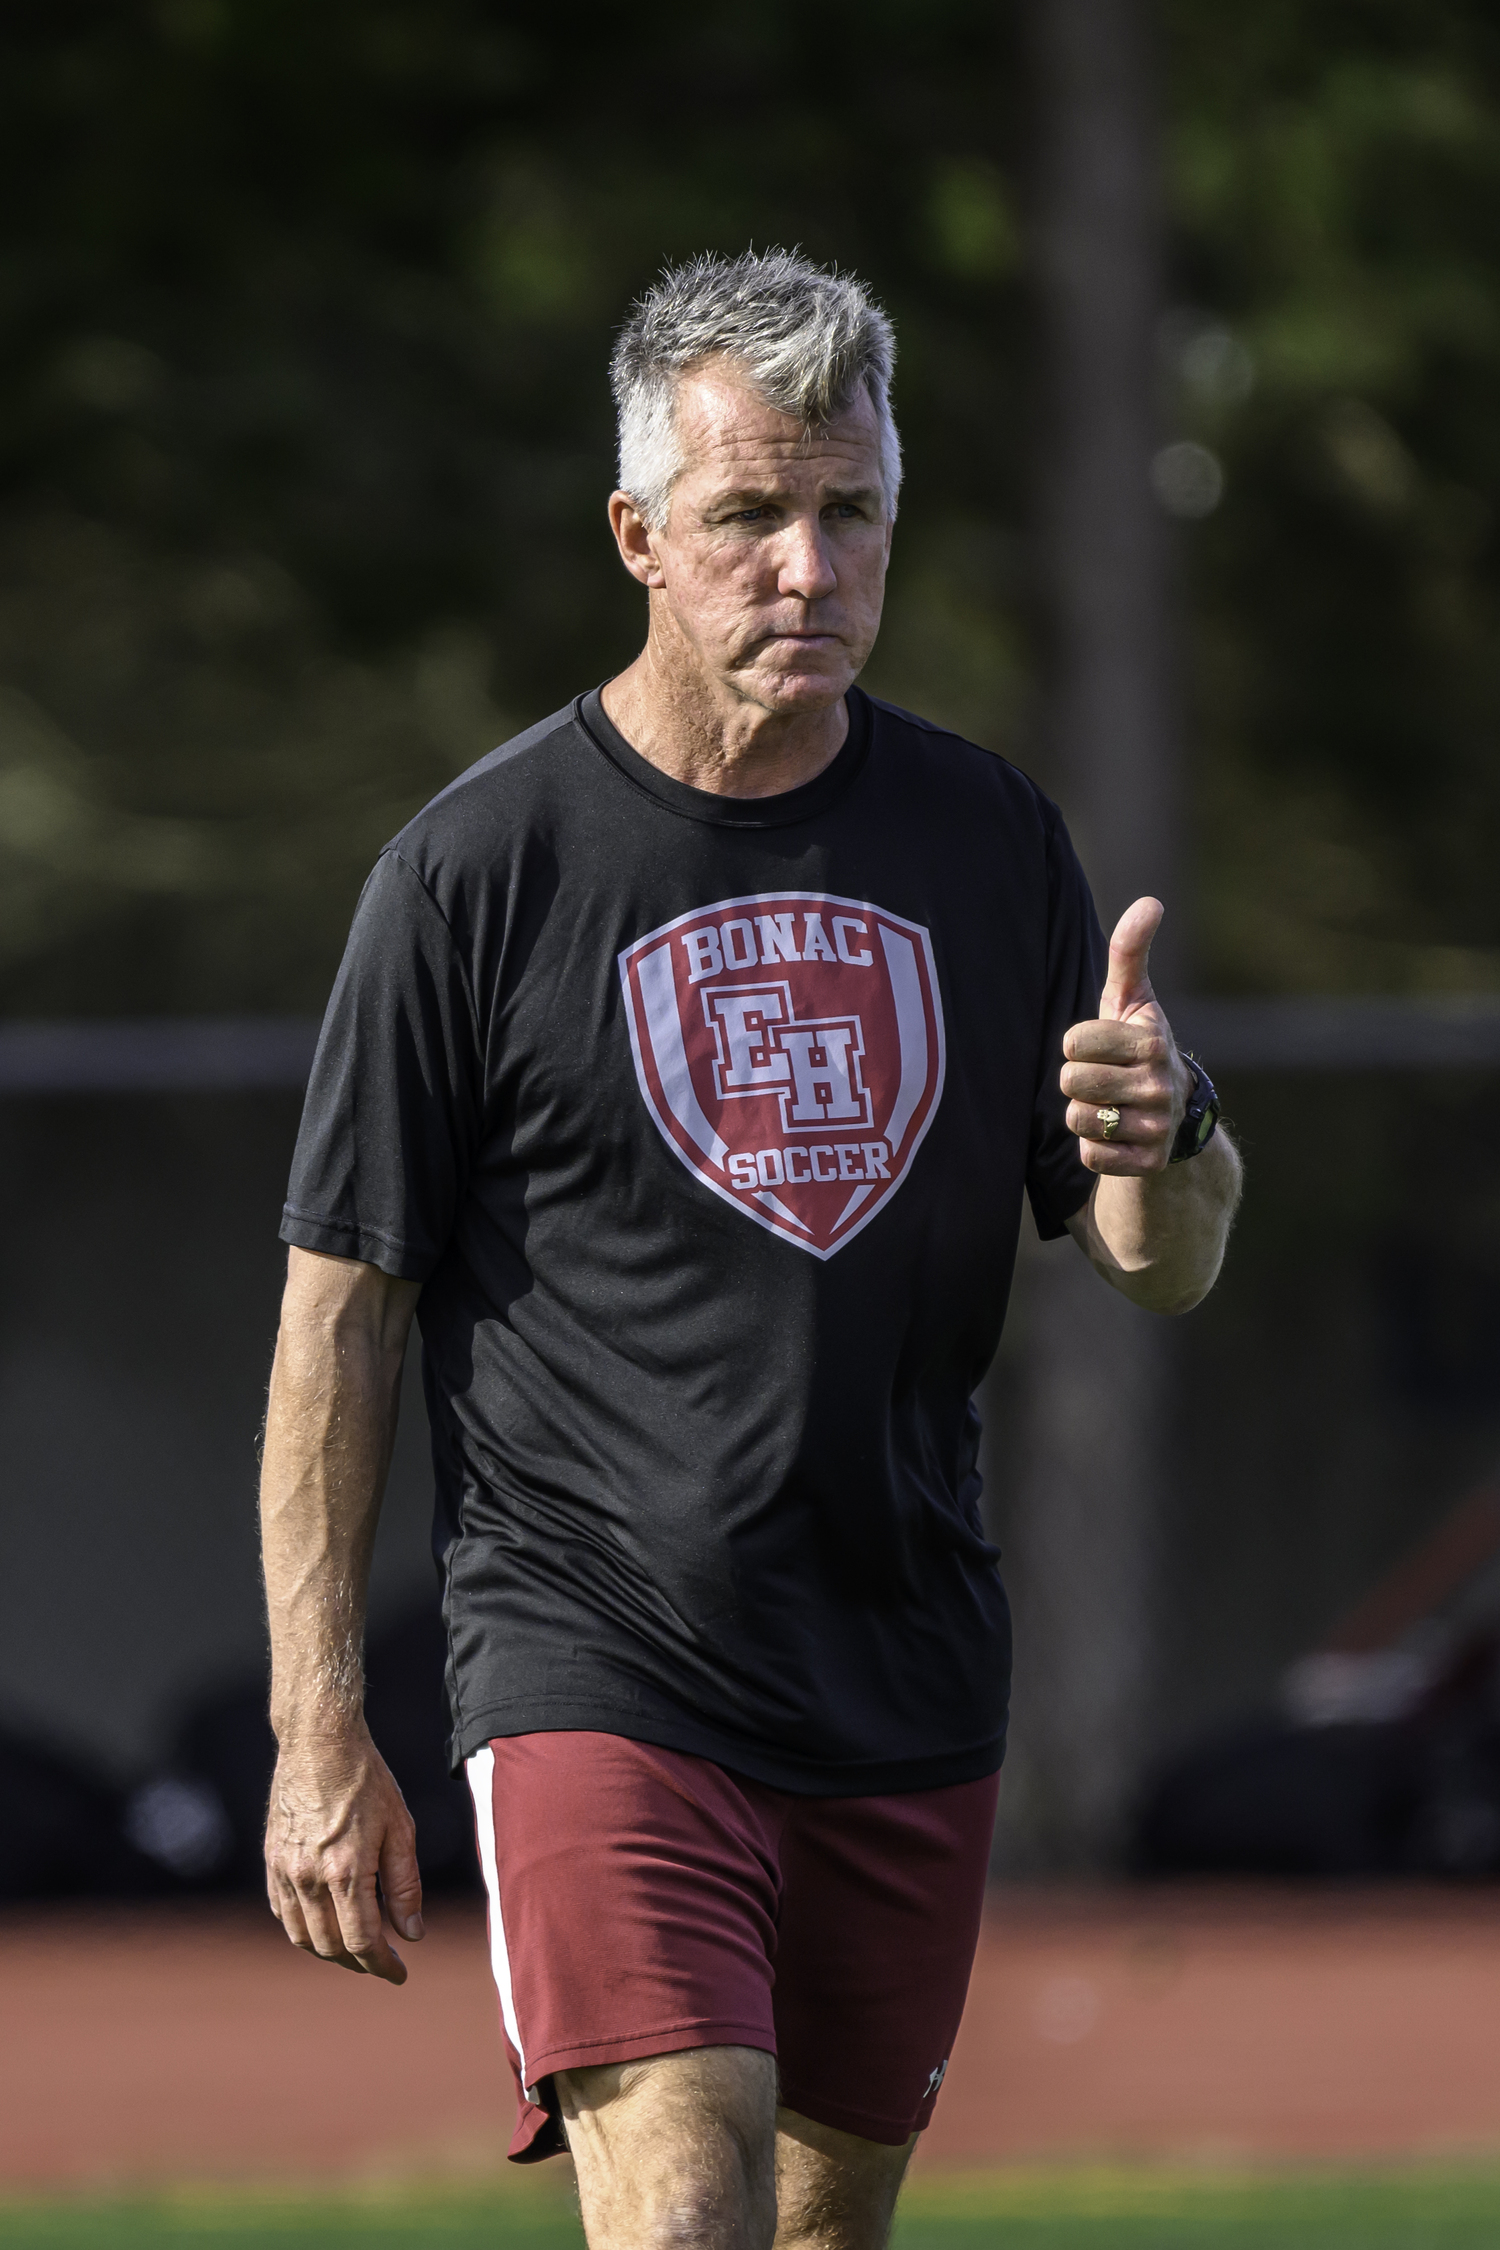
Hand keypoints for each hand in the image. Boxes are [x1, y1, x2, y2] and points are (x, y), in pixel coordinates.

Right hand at [264, 1723, 423, 1983]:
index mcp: (347, 1870)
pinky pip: (282, 1912)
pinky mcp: (272, 1860)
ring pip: (302, 1936)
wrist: (319, 1742)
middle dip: (359, 1963)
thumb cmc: (366, 1780)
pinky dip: (302, 1930)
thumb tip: (413, 1934)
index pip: (362, 1941)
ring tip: (355, 1950)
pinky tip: (323, 1925)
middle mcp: (310, 1877)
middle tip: (382, 1962)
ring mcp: (285, 1870)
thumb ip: (405, 1886)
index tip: (399, 1973)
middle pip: (331, 1946)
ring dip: (329, 1952)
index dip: (382, 1965)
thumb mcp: (400, 1828)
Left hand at [1061, 897, 1189, 1174]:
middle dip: (1076, 1081)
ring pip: (1077, 1120)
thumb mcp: (1133, 1000)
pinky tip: (1115, 1135)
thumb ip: (1130, 952)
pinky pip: (1090, 1156)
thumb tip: (1151, 901)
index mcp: (1152, 1041)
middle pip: (1070, 1082)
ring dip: (1083, 1115)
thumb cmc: (1137, 1048)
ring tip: (1109, 1106)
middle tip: (1103, 1079)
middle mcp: (1159, 1084)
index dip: (1077, 1046)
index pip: (1072, 1044)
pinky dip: (1094, 1148)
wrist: (1175, 1118)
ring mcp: (1157, 1127)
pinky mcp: (1148, 1163)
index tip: (1100, 1048)